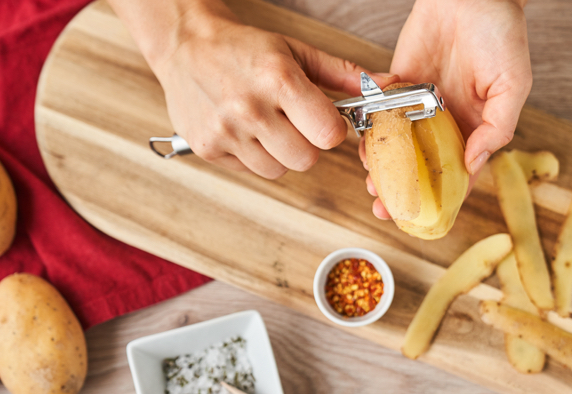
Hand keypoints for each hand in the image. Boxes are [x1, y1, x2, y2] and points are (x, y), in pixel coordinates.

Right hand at [147, 5, 371, 177]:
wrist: (186, 45)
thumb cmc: (244, 48)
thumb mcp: (297, 51)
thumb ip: (344, 75)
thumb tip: (386, 85)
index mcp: (278, 79)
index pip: (328, 134)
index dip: (331, 129)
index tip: (322, 118)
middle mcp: (249, 108)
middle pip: (306, 159)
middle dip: (307, 144)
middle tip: (293, 122)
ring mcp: (226, 131)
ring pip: (279, 171)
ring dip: (281, 154)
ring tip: (267, 126)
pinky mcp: (208, 148)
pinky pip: (250, 171)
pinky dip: (254, 156)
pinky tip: (245, 130)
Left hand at [361, 0, 531, 218]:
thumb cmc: (502, 33)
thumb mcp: (513, 84)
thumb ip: (497, 128)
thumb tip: (473, 165)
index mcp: (476, 127)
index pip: (458, 173)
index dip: (441, 198)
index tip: (421, 217)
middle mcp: (446, 120)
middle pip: (422, 164)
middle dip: (402, 187)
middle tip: (383, 204)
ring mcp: (421, 103)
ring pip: (397, 143)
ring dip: (382, 163)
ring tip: (369, 178)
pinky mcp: (399, 81)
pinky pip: (382, 110)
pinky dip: (372, 127)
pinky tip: (364, 142)